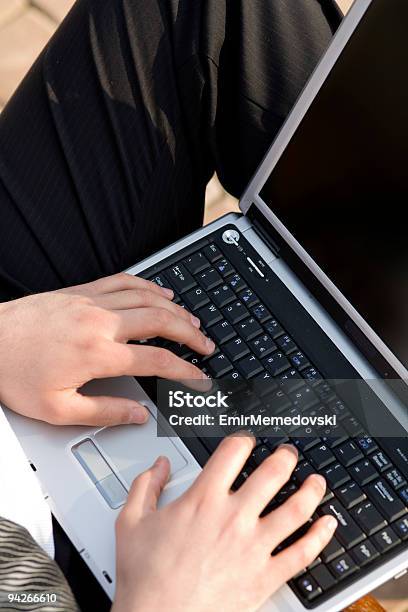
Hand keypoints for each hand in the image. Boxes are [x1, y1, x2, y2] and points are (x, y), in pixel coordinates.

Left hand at [0, 273, 213, 425]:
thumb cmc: (14, 373)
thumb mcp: (57, 409)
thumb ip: (104, 411)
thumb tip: (138, 414)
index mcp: (97, 354)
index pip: (157, 360)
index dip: (185, 371)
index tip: (199, 377)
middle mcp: (100, 322)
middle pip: (161, 322)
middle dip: (190, 334)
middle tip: (206, 345)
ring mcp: (92, 302)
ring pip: (147, 298)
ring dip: (175, 309)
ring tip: (192, 320)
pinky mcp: (82, 291)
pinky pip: (124, 281)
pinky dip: (148, 285)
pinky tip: (159, 292)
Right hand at [112, 438, 337, 611]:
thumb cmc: (145, 577)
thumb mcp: (131, 521)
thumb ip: (145, 486)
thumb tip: (160, 465)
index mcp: (203, 500)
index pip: (233, 452)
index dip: (244, 438)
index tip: (247, 440)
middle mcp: (233, 518)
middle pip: (272, 473)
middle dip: (285, 457)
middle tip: (289, 453)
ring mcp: (253, 547)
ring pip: (296, 509)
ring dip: (311, 490)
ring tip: (317, 480)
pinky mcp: (265, 576)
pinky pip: (302, 553)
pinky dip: (320, 536)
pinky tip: (328, 524)